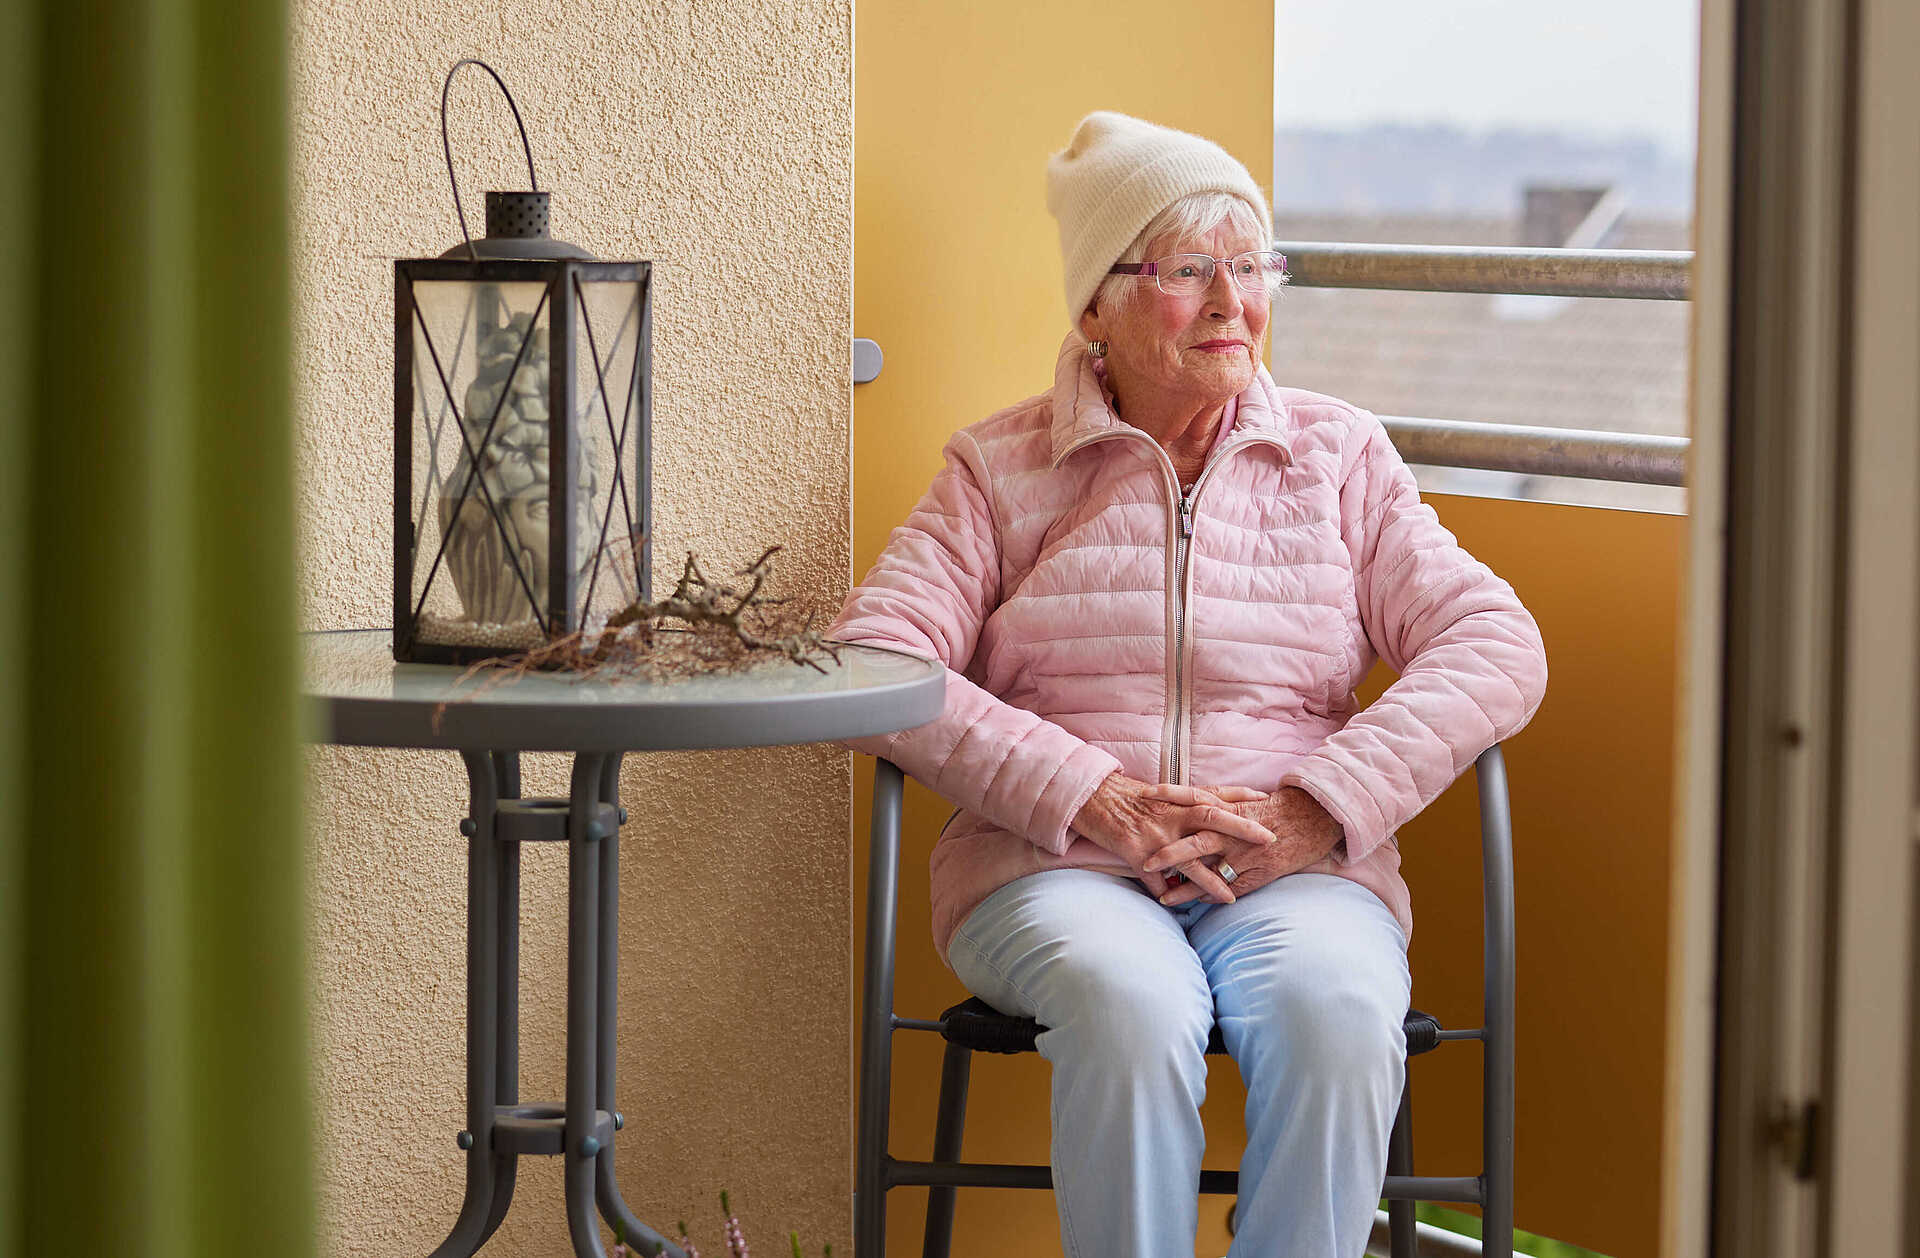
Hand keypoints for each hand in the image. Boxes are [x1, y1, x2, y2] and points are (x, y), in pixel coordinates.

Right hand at [1070, 773, 1280, 903]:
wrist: (1091, 798)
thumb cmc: (1126, 797)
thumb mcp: (1159, 794)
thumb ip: (1184, 803)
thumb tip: (1212, 809)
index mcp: (1177, 800)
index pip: (1215, 795)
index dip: (1241, 796)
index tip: (1266, 800)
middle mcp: (1170, 815)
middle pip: (1212, 818)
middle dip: (1242, 829)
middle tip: (1269, 839)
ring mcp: (1154, 835)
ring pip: (1189, 859)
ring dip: (1211, 880)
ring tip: (1230, 898)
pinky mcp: (1136, 853)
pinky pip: (1155, 881)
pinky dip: (1167, 896)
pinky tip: (1178, 909)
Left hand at [1140, 783, 1344, 905]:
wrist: (1314, 817)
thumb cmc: (1277, 807)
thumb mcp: (1245, 798)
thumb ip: (1218, 803)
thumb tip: (1189, 807)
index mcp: (1230, 807)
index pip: (1193, 796)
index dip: (1168, 795)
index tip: (1142, 794)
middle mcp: (1235, 831)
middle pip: (1195, 841)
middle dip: (1169, 853)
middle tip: (1144, 861)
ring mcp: (1246, 854)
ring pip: (1210, 872)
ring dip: (1186, 886)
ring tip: (1165, 897)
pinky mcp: (1260, 873)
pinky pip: (1231, 888)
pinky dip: (1212, 896)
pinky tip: (1196, 904)